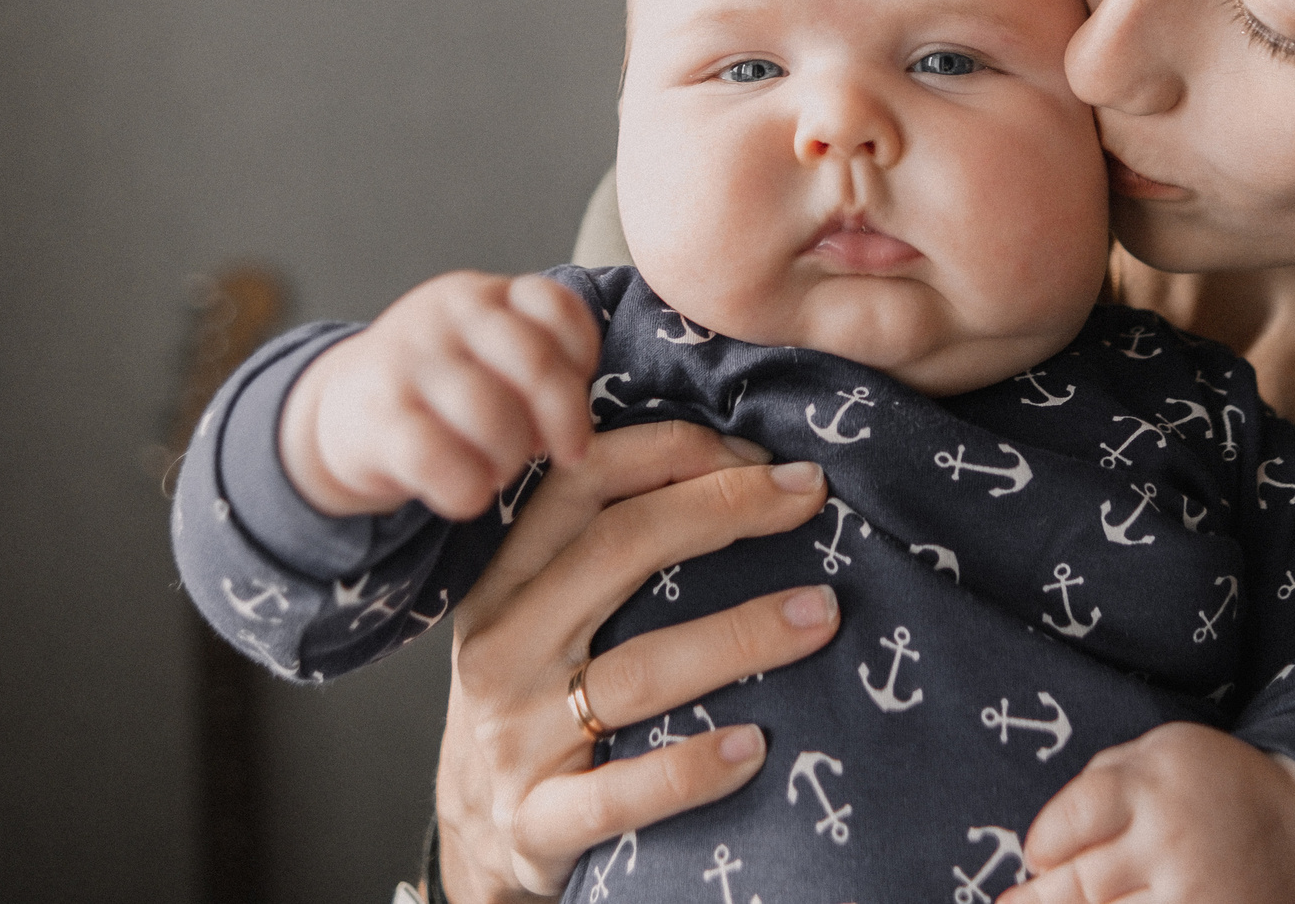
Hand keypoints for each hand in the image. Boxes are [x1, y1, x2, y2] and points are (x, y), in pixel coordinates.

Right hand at [281, 270, 599, 517]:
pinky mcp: (377, 417)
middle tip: (565, 454)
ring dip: (511, 459)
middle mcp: (446, 316)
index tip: (576, 399)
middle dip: (564, 421)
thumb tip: (585, 421)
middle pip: (536, 364)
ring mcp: (408, 361)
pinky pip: (437, 459)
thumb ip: (540, 361)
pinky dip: (465, 489)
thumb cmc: (441, 389)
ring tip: (500, 470)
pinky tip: (465, 495)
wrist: (342, 411)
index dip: (582, 362)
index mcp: (484, 295)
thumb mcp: (488, 353)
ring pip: (491, 416)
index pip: (558, 308)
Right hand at [433, 421, 841, 902]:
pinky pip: (623, 793)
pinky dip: (692, 768)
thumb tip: (735, 469)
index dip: (673, 454)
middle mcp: (503, 647)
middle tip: (807, 498)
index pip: (581, 484)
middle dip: (721, 509)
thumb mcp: (537, 616)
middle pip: (616, 550)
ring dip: (741, 635)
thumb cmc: (532, 704)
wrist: (474, 840)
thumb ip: (600, 549)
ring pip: (639, 671)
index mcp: (504, 582)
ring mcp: (515, 737)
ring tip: (820, 613)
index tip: (761, 458)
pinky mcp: (538, 821)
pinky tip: (754, 745)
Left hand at [999, 724, 1294, 903]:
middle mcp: (1170, 841)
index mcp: (1153, 785)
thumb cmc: (1217, 786)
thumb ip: (1102, 782)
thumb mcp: (1162, 752)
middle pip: (1082, 879)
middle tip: (1014, 902)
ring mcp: (1191, 892)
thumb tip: (1043, 841)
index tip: (1036, 855)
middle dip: (1040, 897)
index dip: (1044, 841)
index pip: (1075, 817)